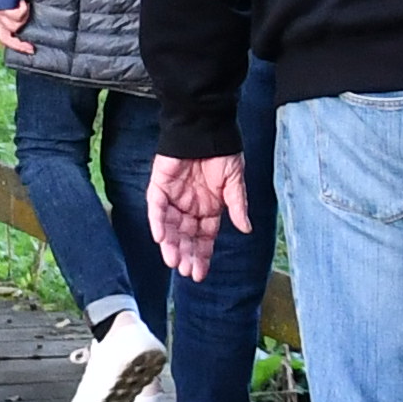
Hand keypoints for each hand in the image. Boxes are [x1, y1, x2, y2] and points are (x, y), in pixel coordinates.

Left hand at [0, 0, 33, 55]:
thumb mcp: (13, 7)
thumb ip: (17, 18)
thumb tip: (27, 29)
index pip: (4, 38)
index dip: (16, 46)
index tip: (30, 50)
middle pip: (6, 37)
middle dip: (18, 44)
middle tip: (31, 47)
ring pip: (15, 25)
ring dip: (24, 17)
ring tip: (25, 6)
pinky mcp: (2, 7)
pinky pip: (17, 14)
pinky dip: (23, 7)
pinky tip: (22, 0)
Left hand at [149, 149, 253, 282]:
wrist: (205, 127)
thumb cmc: (221, 152)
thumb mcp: (233, 182)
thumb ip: (237, 206)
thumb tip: (246, 229)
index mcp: (208, 209)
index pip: (203, 238)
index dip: (201, 256)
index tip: (200, 274)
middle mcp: (189, 207)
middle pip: (185, 238)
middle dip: (186, 255)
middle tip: (186, 272)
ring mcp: (173, 198)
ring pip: (169, 227)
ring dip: (170, 245)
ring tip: (174, 261)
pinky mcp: (159, 186)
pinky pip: (156, 207)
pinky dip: (157, 222)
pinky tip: (161, 238)